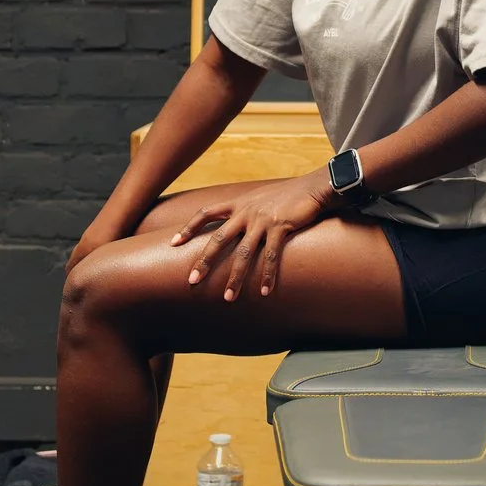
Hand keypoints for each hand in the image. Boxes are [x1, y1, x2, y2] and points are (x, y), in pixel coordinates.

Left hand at [167, 173, 335, 301]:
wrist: (312, 187)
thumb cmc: (287, 195)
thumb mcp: (260, 198)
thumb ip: (246, 210)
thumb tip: (236, 225)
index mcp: (238, 204)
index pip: (206, 213)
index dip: (188, 227)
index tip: (173, 242)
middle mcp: (246, 212)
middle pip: (218, 238)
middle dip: (205, 261)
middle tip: (192, 281)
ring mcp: (263, 220)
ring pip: (243, 253)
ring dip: (235, 277)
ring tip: (228, 298)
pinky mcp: (281, 227)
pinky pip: (271, 256)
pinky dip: (267, 275)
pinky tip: (264, 291)